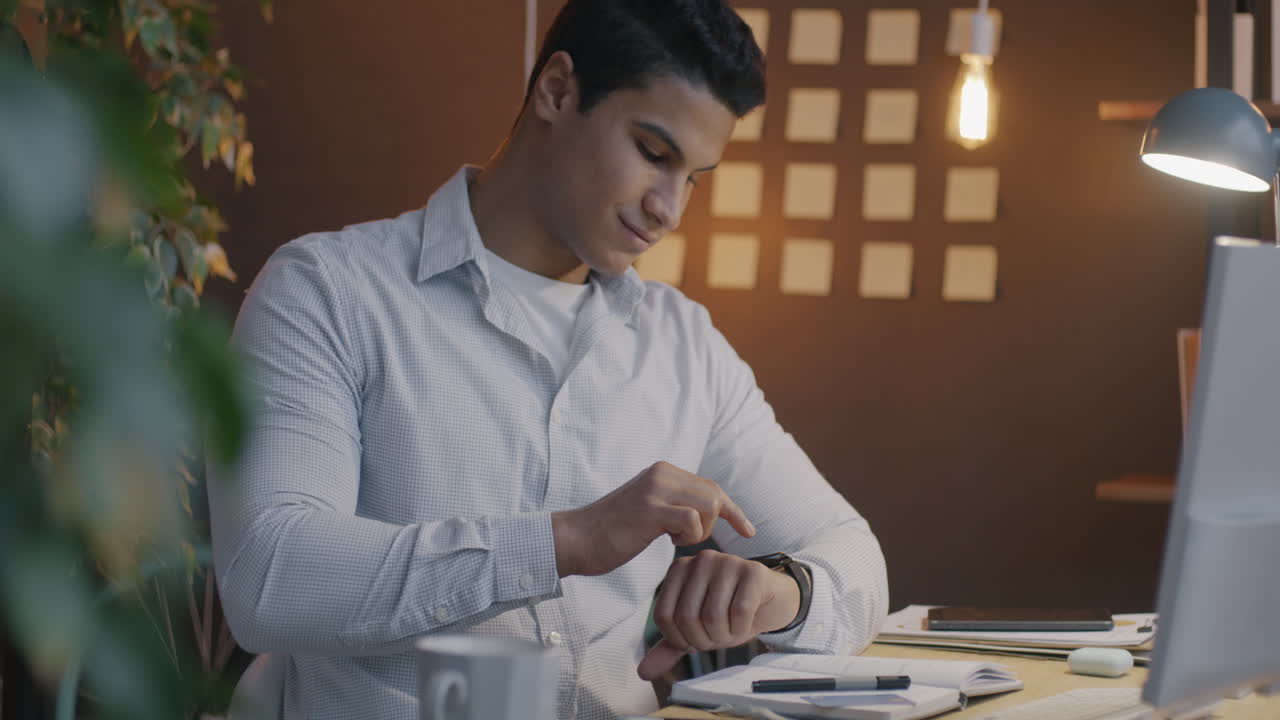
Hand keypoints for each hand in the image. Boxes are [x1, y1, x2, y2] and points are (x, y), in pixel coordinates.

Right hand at [551, 461, 754, 577]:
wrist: (575, 538)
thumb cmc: (612, 532)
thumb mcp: (649, 509)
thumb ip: (675, 505)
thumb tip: (707, 511)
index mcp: (663, 472)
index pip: (711, 486)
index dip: (733, 510)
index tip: (748, 530)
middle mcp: (662, 473)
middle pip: (715, 494)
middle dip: (718, 523)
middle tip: (693, 540)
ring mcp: (656, 490)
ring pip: (709, 505)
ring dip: (701, 531)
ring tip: (675, 539)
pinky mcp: (650, 510)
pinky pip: (692, 520)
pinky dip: (689, 537)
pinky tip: (668, 540)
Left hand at [637, 549, 800, 680]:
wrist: (769, 602)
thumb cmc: (728, 612)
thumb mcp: (697, 630)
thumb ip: (671, 646)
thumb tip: (643, 672)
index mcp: (679, 569)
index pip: (664, 616)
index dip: (680, 640)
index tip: (695, 639)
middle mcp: (701, 559)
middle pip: (687, 617)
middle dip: (704, 640)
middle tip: (717, 638)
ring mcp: (728, 562)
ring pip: (713, 616)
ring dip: (724, 637)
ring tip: (731, 630)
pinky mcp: (753, 571)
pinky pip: (740, 612)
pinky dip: (742, 629)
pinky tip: (746, 623)